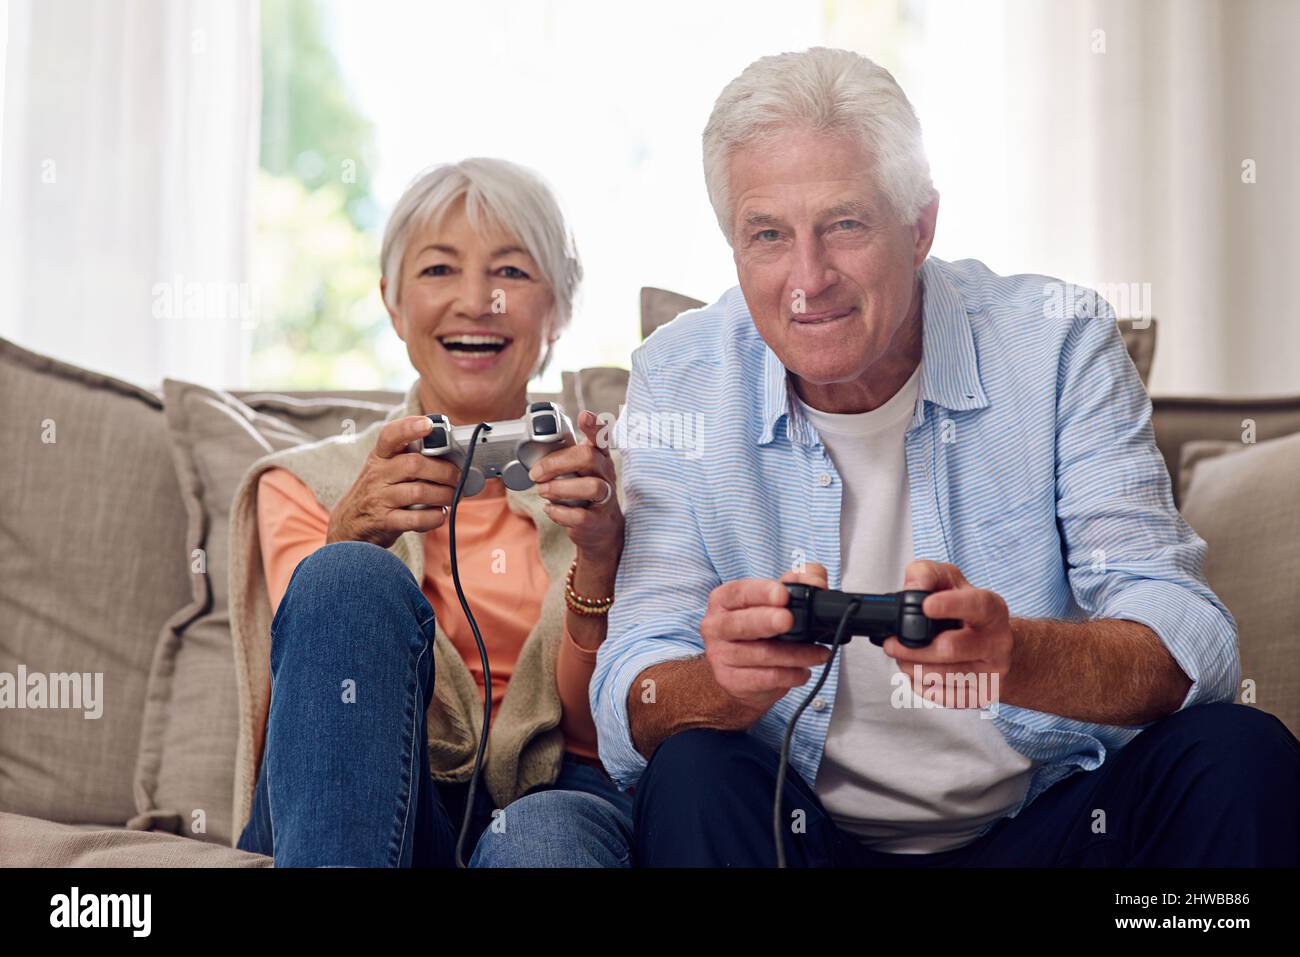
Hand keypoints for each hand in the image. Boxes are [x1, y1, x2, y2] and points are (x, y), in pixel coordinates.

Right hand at [325, 415, 461, 548]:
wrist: (350, 523)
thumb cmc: (379, 491)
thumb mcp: (386, 469)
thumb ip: (411, 458)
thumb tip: (452, 456)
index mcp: (380, 456)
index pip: (390, 435)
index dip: (409, 428)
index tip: (428, 424)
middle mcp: (378, 474)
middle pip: (415, 464)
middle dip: (444, 471)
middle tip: (457, 477)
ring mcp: (380, 498)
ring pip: (419, 492)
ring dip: (444, 495)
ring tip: (452, 496)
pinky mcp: (385, 521)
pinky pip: (416, 519)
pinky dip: (434, 517)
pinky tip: (439, 514)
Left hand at [530, 410, 623, 570]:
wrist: (600, 530)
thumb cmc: (584, 494)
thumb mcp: (579, 471)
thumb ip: (563, 458)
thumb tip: (532, 451)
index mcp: (600, 458)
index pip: (602, 437)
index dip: (594, 426)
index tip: (584, 416)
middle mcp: (606, 474)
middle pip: (588, 457)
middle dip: (556, 463)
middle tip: (537, 473)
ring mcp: (606, 498)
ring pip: (590, 486)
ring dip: (559, 488)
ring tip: (543, 492)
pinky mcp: (598, 520)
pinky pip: (580, 515)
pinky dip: (559, 513)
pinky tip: (551, 509)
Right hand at [700, 562, 833, 723]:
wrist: (740, 672)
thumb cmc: (758, 630)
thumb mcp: (776, 600)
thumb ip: (799, 581)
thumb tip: (816, 581)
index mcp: (724, 600)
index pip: (739, 592)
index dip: (762, 592)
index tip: (783, 594)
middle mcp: (716, 626)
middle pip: (741, 623)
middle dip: (767, 621)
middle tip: (789, 620)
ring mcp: (721, 655)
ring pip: (761, 654)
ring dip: (795, 654)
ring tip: (819, 653)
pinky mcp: (731, 680)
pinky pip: (765, 678)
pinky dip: (790, 675)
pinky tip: (804, 671)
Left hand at [881, 560, 1011, 708]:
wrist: (995, 645)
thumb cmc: (967, 612)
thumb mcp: (950, 581)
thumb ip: (927, 574)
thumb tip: (913, 586)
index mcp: (992, 609)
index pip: (975, 606)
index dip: (950, 605)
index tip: (926, 606)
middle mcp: (998, 642)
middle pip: (951, 649)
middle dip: (912, 649)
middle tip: (891, 644)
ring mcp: (993, 672)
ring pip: (943, 676)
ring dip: (912, 668)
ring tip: (902, 658)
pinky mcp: (982, 695)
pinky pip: (944, 697)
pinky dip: (922, 686)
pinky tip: (918, 673)